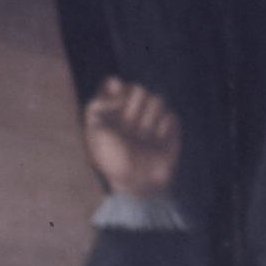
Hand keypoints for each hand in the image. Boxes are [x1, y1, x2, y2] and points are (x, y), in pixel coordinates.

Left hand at [81, 76, 181, 199]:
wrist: (136, 182)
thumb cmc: (112, 158)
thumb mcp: (94, 131)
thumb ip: (98, 102)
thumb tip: (117, 83)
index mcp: (112, 109)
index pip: (115, 83)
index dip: (117, 91)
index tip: (116, 103)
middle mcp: (132, 110)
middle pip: (139, 88)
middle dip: (133, 110)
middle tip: (128, 130)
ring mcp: (152, 117)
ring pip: (157, 99)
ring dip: (148, 122)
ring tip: (142, 139)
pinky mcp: (170, 126)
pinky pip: (170, 115)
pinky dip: (163, 130)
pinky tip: (156, 143)